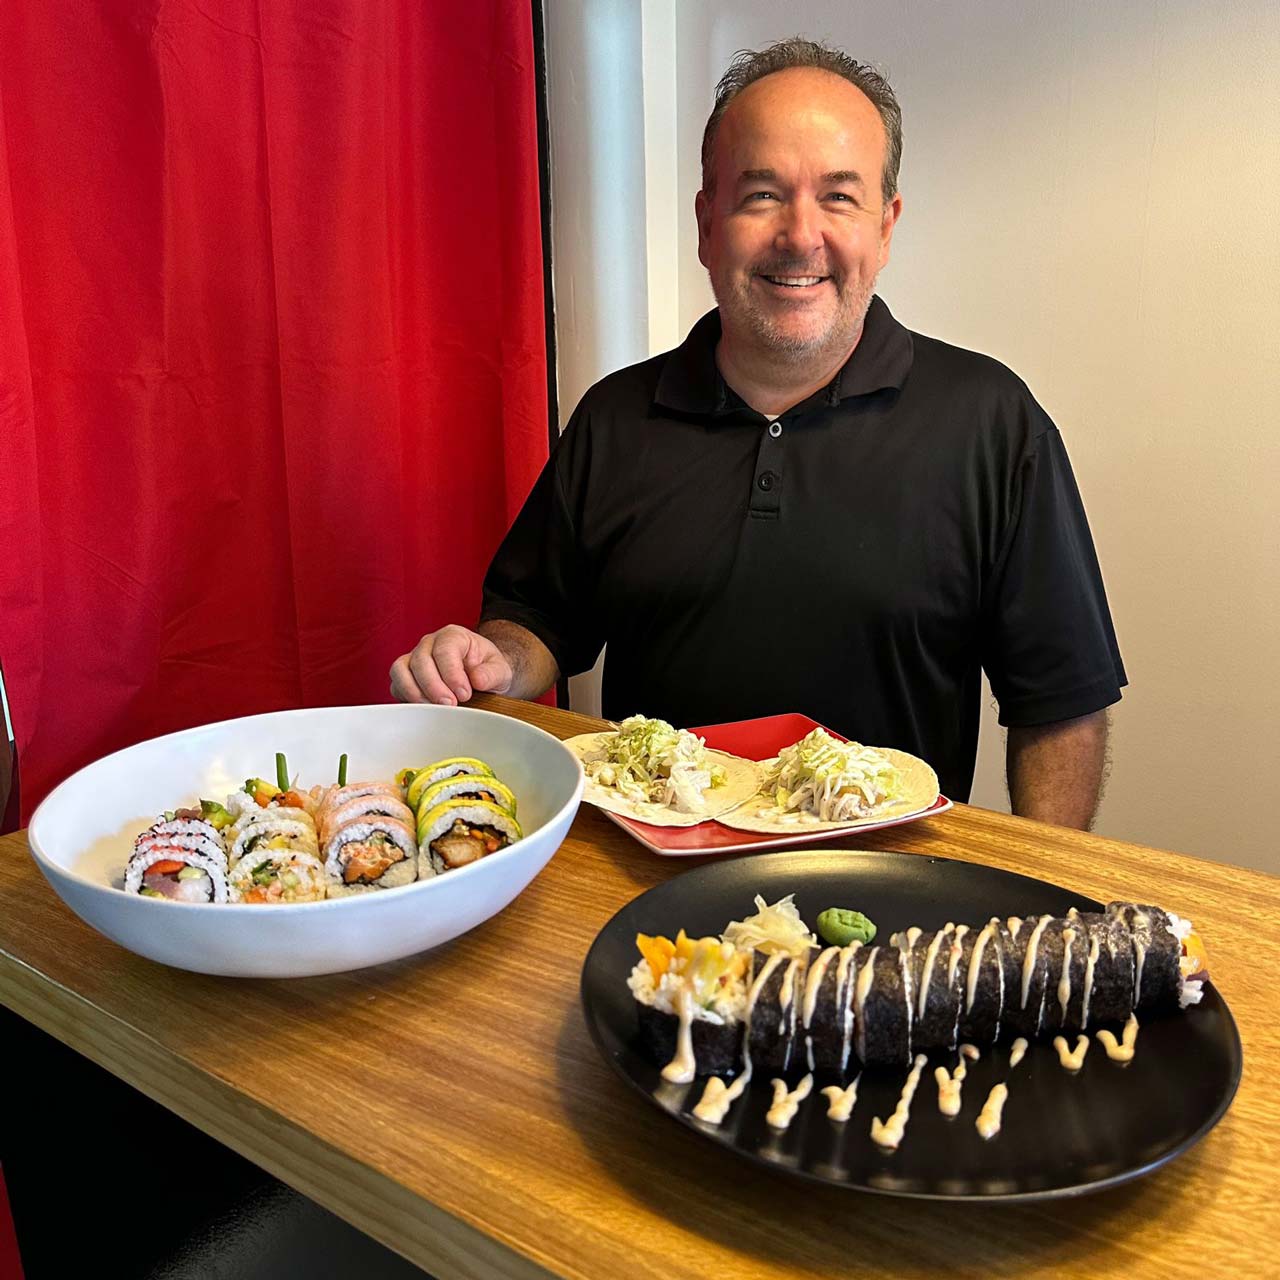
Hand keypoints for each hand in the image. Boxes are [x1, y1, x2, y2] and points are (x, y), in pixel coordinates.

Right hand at [389, 625, 513, 705]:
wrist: (482, 675)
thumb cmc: (488, 669)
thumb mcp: (500, 670)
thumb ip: (492, 673)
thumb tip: (476, 679)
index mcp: (453, 636)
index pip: (445, 650)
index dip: (452, 674)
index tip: (464, 694)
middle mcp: (430, 643)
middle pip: (420, 660)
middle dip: (433, 686)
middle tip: (449, 705)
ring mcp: (415, 658)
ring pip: (401, 670)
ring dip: (415, 692)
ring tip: (434, 709)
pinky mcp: (406, 676)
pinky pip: (396, 684)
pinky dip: (406, 698)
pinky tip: (424, 709)